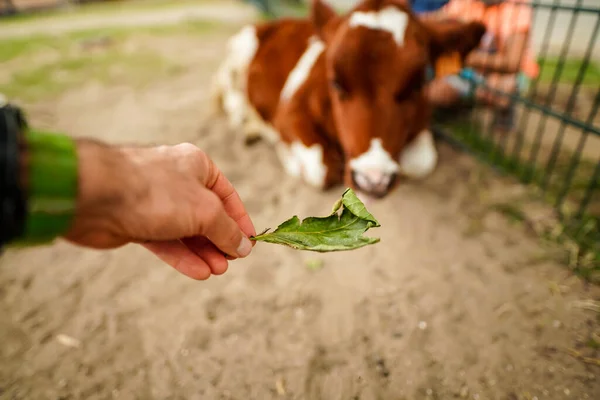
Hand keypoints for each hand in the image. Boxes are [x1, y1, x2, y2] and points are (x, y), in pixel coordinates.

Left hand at [64, 140, 255, 279]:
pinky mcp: (136, 222)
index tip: (250, 243)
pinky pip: (165, 242)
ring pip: (185, 231)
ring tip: (217, 270)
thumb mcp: (205, 212)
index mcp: (196, 166)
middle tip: (230, 261)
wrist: (95, 197)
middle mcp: (176, 181)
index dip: (240, 220)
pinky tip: (198, 272)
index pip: (227, 195)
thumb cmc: (155, 192)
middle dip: (219, 240)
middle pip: (206, 215)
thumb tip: (244, 246)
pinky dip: (181, 256)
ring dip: (202, 252)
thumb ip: (226, 231)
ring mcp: (155, 202)